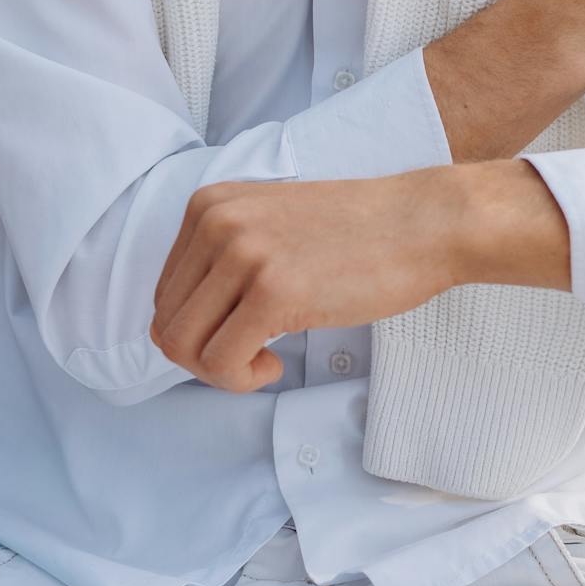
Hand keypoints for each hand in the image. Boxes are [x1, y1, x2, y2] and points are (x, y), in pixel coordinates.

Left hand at [151, 172, 475, 393]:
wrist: (421, 223)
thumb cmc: (355, 233)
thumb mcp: (268, 225)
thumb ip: (220, 260)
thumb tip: (175, 325)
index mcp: (208, 205)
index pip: (164, 293)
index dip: (199, 330)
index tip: (241, 333)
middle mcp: (216, 222)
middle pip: (167, 322)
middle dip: (204, 357)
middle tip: (252, 356)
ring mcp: (243, 254)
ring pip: (183, 346)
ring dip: (219, 372)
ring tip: (262, 361)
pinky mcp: (273, 292)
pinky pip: (222, 362)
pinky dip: (242, 379)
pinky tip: (275, 365)